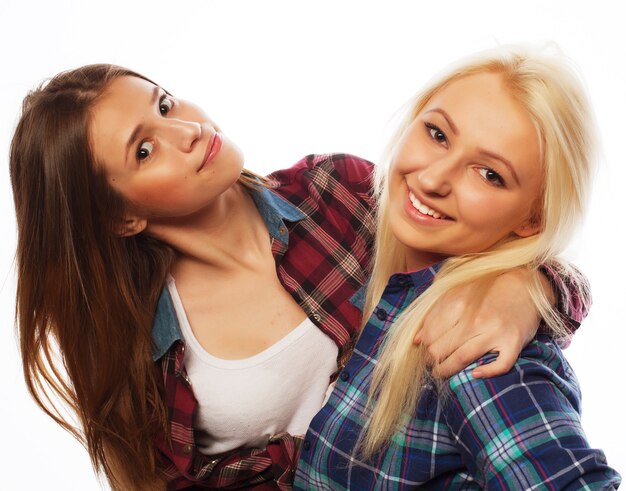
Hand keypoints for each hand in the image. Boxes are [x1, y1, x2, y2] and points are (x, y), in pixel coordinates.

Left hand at [415, 269, 551, 378]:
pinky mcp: (513, 342)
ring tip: (440, 373)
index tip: (423, 351)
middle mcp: (474, 319)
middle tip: (430, 364)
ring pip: (462, 358)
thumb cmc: (486, 291)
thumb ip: (435, 314)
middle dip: (431, 360)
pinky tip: (475, 374)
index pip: (430, 334)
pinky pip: (500, 365)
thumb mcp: (457, 295)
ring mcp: (494, 331)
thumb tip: (416, 340)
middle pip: (441, 348)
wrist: (524, 284)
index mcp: (458, 304)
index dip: (423, 346)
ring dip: (446, 370)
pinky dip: (487, 372)